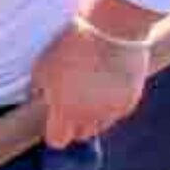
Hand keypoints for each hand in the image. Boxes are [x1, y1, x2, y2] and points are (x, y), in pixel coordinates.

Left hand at [30, 0, 158, 147]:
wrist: (113, 29)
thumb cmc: (71, 45)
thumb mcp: (42, 66)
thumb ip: (39, 89)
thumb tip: (37, 98)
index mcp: (65, 111)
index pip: (57, 141)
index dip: (54, 132)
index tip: (53, 120)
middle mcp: (91, 117)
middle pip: (81, 135)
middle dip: (74, 124)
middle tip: (72, 104)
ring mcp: (114, 110)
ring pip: (101, 126)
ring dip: (94, 117)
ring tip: (90, 94)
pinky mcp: (132, 100)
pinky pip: (118, 112)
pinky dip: (112, 105)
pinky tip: (108, 86)